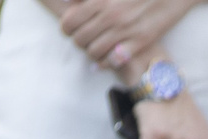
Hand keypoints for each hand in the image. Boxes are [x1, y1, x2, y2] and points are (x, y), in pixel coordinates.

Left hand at [57, 0, 197, 70]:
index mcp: (100, 0)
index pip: (69, 22)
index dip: (67, 28)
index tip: (72, 29)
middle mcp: (110, 16)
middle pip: (80, 39)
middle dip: (79, 42)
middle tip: (86, 39)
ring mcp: (125, 30)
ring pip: (95, 52)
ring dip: (93, 53)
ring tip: (97, 49)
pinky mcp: (141, 41)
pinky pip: (115, 60)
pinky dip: (108, 63)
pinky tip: (109, 60)